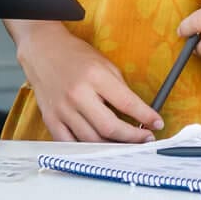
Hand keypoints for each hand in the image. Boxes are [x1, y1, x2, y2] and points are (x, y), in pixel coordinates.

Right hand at [14, 22, 163, 143]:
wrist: (43, 50)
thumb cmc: (75, 55)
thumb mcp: (104, 64)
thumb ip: (119, 89)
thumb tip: (136, 112)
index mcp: (95, 76)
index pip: (126, 102)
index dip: (145, 116)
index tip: (157, 123)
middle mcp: (77, 94)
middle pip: (109, 126)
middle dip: (132, 137)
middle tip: (145, 139)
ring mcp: (62, 109)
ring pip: (91, 139)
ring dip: (112, 146)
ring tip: (126, 144)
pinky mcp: (50, 119)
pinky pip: (69, 143)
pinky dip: (86, 149)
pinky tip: (99, 146)